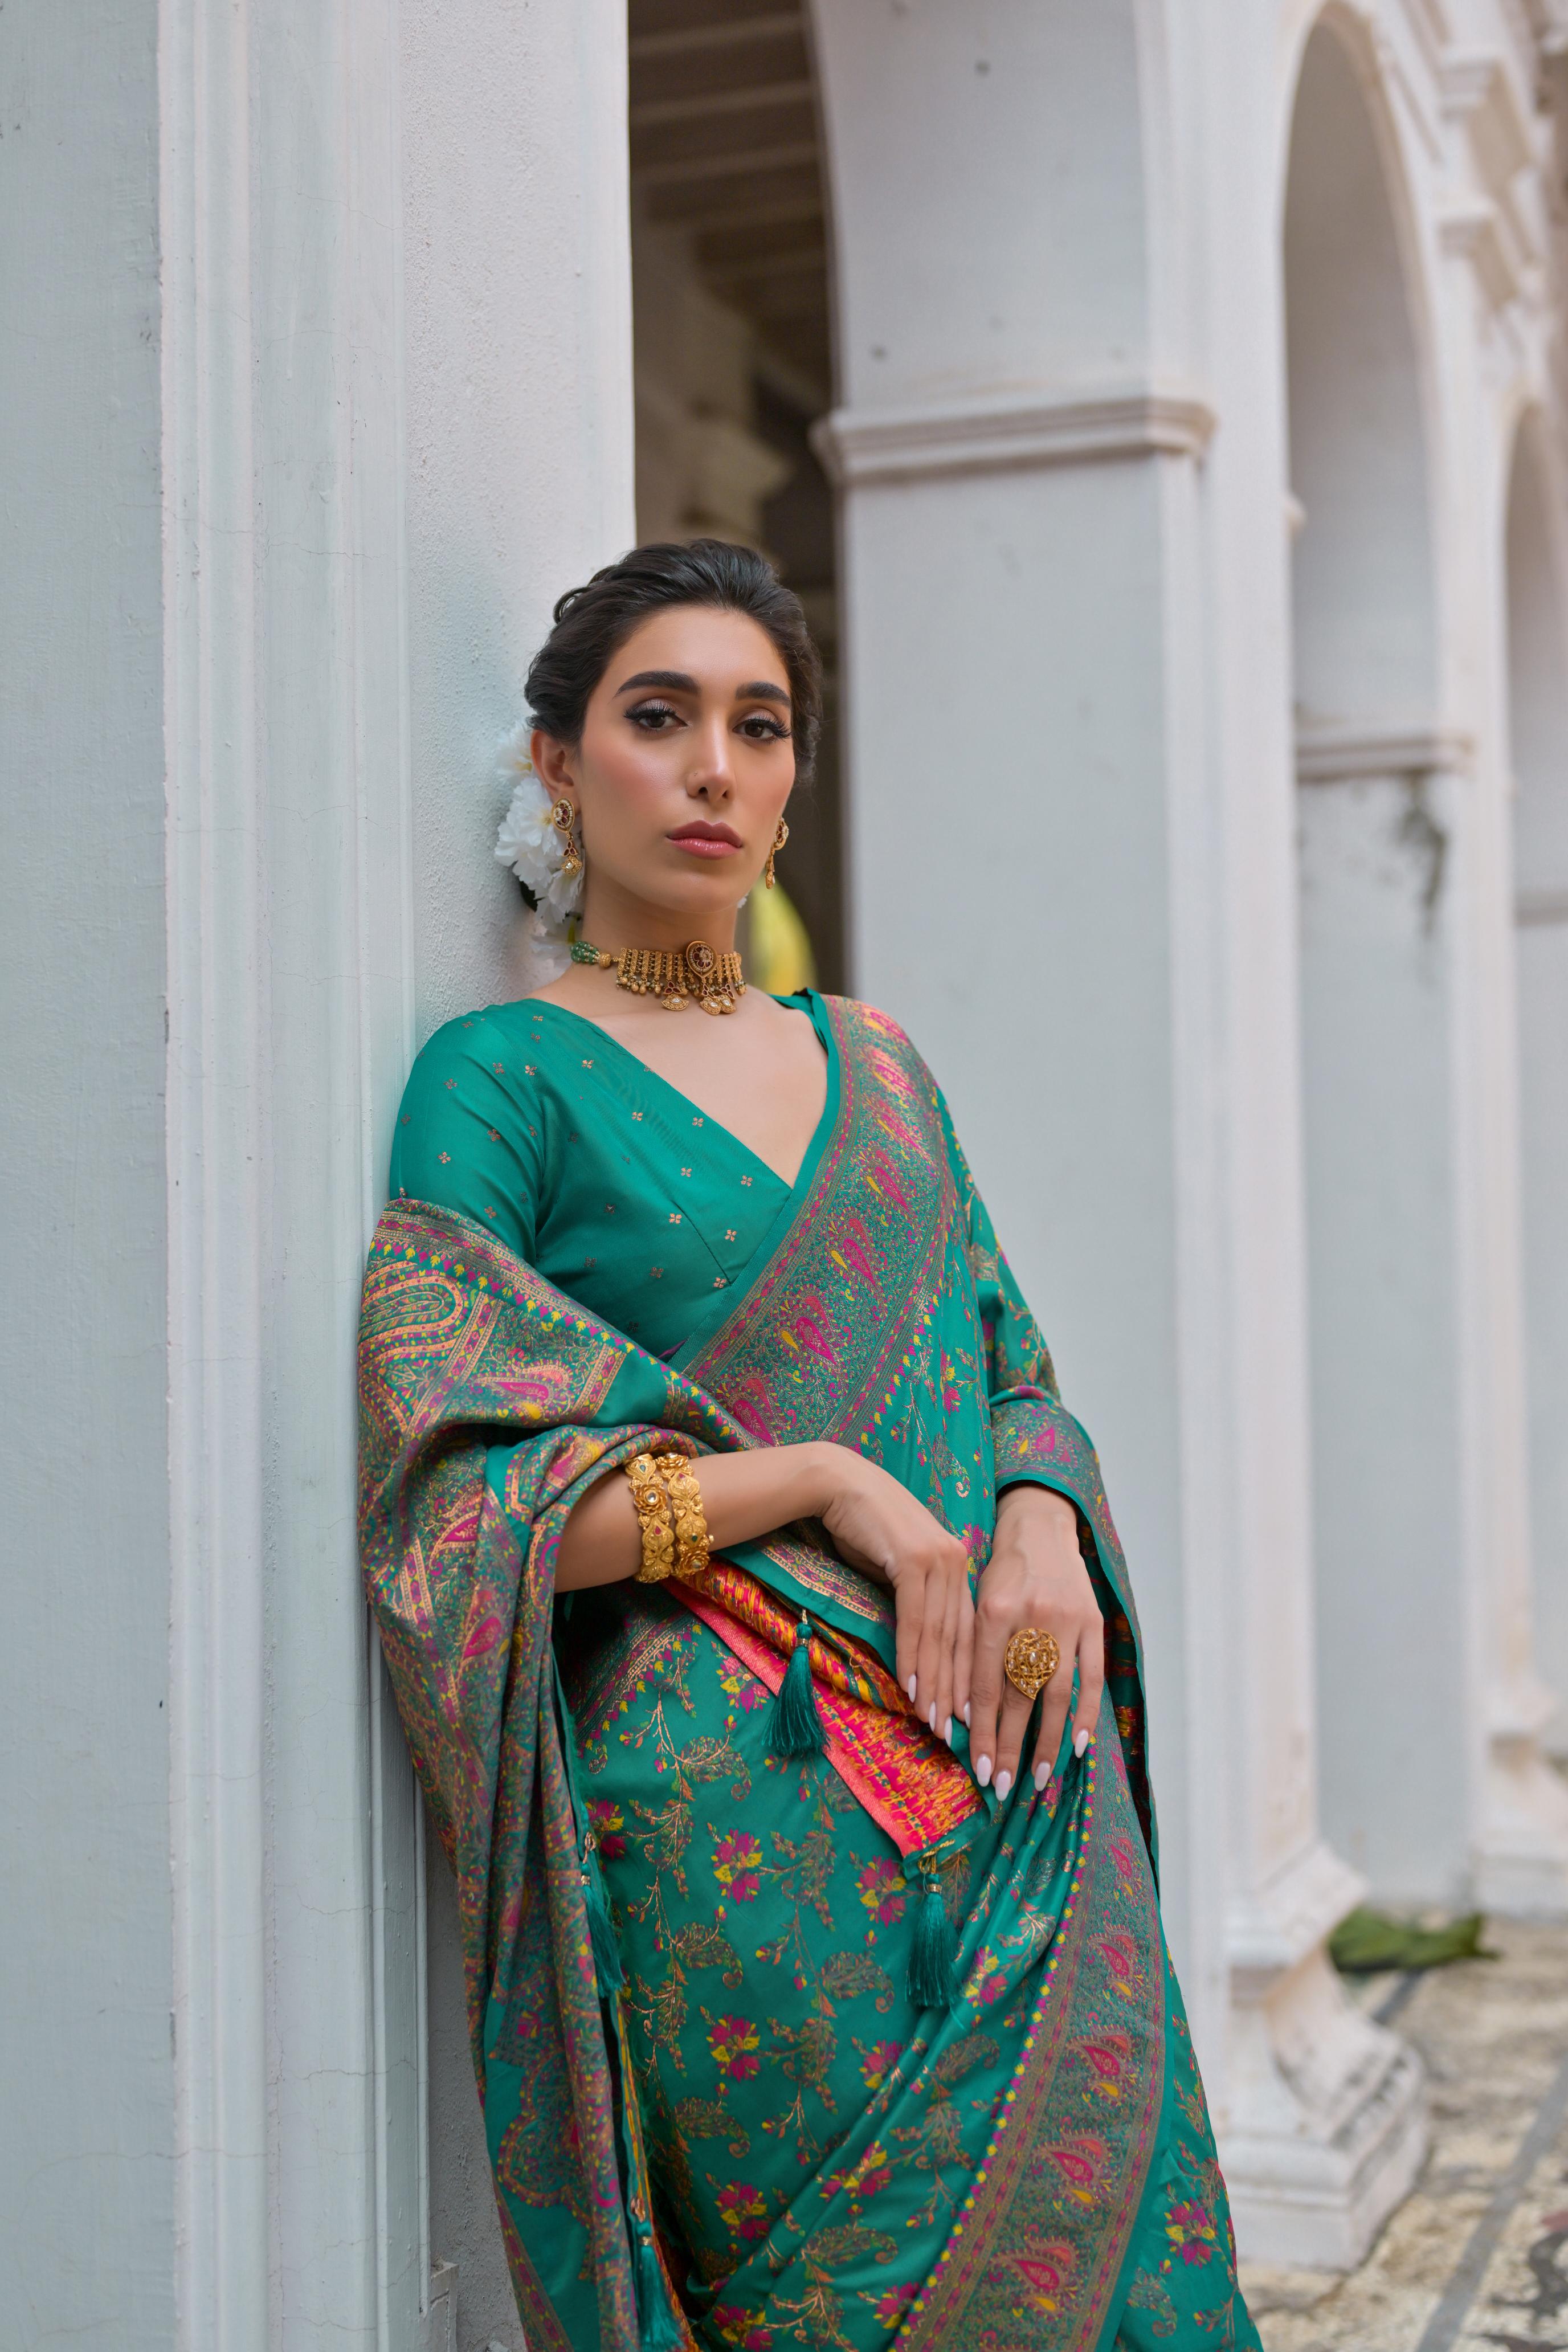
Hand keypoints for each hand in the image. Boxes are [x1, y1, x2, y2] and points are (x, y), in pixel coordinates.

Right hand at [813, 1446, 974, 1746]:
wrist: (837, 1483)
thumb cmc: (862, 1527)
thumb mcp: (896, 1568)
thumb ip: (915, 1601)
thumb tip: (921, 1644)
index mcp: (957, 1564)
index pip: (966, 1630)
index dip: (966, 1675)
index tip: (965, 1714)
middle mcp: (956, 1561)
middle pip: (959, 1638)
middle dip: (955, 1689)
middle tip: (952, 1732)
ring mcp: (939, 1558)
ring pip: (940, 1634)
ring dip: (935, 1683)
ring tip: (932, 1721)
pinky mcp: (914, 1559)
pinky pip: (917, 1619)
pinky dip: (915, 1656)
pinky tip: (912, 1687)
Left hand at [968, 1486, 1103, 1800]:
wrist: (1040, 1526)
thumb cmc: (1000, 1571)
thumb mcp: (976, 1601)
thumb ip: (974, 1653)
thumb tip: (969, 1717)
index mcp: (992, 1610)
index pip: (987, 1685)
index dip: (984, 1731)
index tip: (981, 1768)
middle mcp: (1031, 1616)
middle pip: (1020, 1695)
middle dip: (1011, 1745)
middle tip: (1003, 1785)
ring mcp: (1066, 1619)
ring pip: (1056, 1692)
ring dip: (1047, 1740)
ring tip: (1039, 1777)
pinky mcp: (1094, 1620)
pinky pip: (1092, 1676)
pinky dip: (1086, 1712)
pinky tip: (1077, 1744)